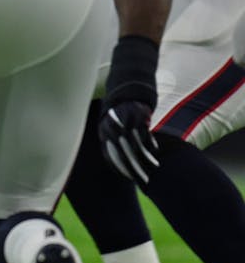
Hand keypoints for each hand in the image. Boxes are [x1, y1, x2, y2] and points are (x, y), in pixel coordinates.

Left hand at [98, 35, 160, 185]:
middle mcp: (112, 126)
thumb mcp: (111, 120)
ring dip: (144, 159)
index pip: (109, 153)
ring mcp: (125, 121)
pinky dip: (151, 145)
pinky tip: (158, 153)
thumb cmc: (120, 105)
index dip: (119, 166)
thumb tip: (115, 152)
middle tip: (141, 180)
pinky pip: (145, 134)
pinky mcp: (138, 116)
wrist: (128, 82)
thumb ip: (112, 135)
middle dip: (131, 167)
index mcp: (104, 129)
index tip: (128, 178)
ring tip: (152, 170)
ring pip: (134, 145)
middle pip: (122, 152)